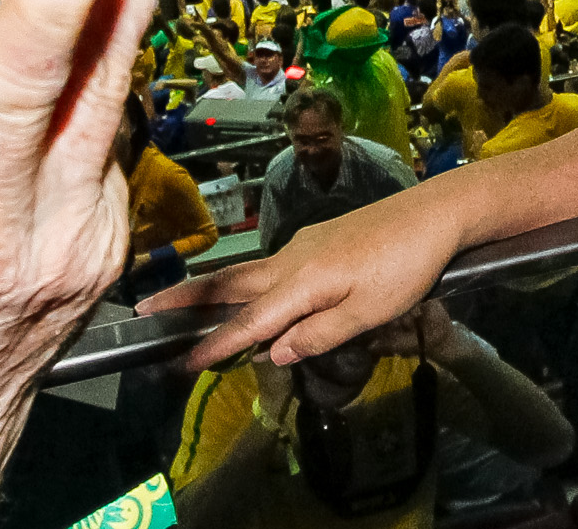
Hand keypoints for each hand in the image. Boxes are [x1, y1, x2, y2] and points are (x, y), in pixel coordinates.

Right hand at [143, 177, 470, 367]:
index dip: (213, 345)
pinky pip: (269, 267)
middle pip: (229, 283)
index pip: (248, 322)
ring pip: (246, 272)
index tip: (179, 362)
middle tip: (145, 310)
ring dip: (211, 288)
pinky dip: (245, 283)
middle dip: (185, 298)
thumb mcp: (367, 314)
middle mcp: (291, 259)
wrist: (432, 214)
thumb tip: (271, 351)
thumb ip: (318, 335)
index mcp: (301, 283)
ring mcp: (302, 245)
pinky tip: (249, 296)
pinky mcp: (316, 240)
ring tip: (180, 303)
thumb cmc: (406, 269)